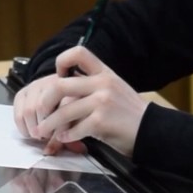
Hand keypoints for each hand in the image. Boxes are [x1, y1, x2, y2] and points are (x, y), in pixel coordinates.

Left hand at [13, 47, 145, 156]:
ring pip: (63, 111)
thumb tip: (60, 93)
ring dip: (49, 124)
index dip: (62, 61)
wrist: (152, 130)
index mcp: (104, 72)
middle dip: (44, 102)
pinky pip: (74, 128)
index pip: (78, 53)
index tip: (57, 77)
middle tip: (39, 114)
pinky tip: (63, 138)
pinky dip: (65, 136)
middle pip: (59, 85)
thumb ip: (90, 86)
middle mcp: (102, 83)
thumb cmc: (129, 113)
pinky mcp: (102, 121)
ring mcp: (102, 102)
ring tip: (43, 132)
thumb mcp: (113, 89)